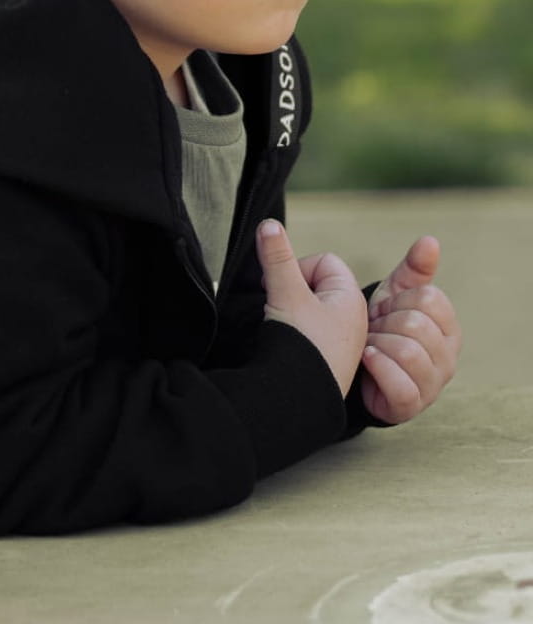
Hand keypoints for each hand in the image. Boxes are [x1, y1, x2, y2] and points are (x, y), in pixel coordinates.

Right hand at [258, 220, 367, 396]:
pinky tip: (288, 344)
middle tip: (281, 305)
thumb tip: (269, 223)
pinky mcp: (332, 361)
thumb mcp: (285, 291)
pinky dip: (299, 331)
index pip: (324, 262)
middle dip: (294, 289)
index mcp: (350, 299)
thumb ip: (276, 256)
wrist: (300, 400)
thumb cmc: (299, 344)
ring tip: (283, 325)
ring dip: (294, 310)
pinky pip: (315, 332)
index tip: (282, 287)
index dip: (298, 268)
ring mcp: (344, 341)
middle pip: (320, 283)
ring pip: (315, 308)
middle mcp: (354, 319)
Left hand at [360, 235, 460, 424]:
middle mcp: (448, 356)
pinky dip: (376, 367)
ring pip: (407, 352)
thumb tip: (431, 241)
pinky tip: (366, 360)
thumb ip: (414, 269)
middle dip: (385, 323)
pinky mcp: (413, 405)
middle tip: (374, 330)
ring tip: (369, 346)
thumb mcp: (396, 294)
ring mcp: (434, 383)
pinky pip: (398, 382)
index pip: (430, 298)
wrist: (359, 367)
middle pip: (416, 324)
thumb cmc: (383, 327)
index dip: (398, 299)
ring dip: (377, 345)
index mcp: (448, 325)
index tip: (385, 309)